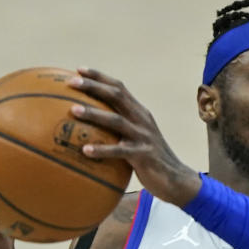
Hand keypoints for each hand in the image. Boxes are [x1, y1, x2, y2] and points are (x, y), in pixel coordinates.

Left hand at [66, 68, 200, 206]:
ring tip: (73, 111)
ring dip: (94, 114)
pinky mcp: (144, 155)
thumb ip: (119, 130)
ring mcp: (144, 137)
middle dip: (94, 86)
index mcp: (140, 113)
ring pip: (116, 120)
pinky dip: (102, 149)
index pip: (119, 88)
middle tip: (71, 82)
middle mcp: (142, 120)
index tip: (78, 69)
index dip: (99, 77)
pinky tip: (85, 151)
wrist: (176, 179)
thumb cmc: (150, 160)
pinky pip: (120, 151)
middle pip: (117, 96)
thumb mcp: (137, 138)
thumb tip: (88, 128)